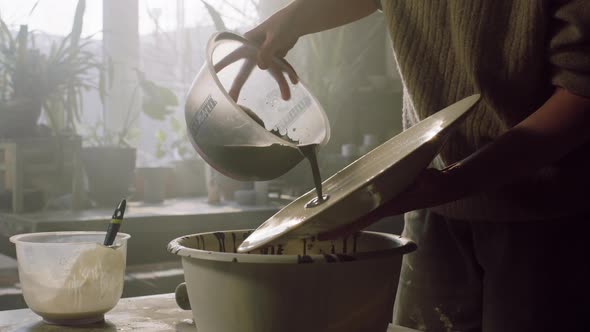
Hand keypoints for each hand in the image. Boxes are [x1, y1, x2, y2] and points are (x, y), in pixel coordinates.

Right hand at [214, 7, 299, 100]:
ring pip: (270, 72)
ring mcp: (266, 55)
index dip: (221, 66)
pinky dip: (289, 74)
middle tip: (232, 98)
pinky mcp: (277, 58)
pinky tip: (296, 80)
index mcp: (249, 44)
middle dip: (238, 86)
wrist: (299, 20)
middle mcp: (255, 51)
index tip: (212, 74)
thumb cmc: (283, 24)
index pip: (232, 56)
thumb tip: (260, 66)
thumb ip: (267, 51)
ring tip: (286, 97)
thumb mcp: (274, 37)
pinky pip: (282, 69)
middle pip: (245, 71)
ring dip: (281, 84)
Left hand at [318, 165, 464, 239]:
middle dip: (333, 227)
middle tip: (310, 231)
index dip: (342, 230)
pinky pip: (362, 207)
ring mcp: (381, 205)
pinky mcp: (383, 200)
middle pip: (352, 222)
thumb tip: (424, 176)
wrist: (440, 188)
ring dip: (340, 219)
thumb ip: (426, 179)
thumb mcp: (429, 181)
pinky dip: (350, 209)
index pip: (361, 221)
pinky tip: (339, 206)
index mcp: (387, 207)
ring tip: (319, 219)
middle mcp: (381, 209)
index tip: (322, 237)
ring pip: (356, 216)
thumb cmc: (432, 184)